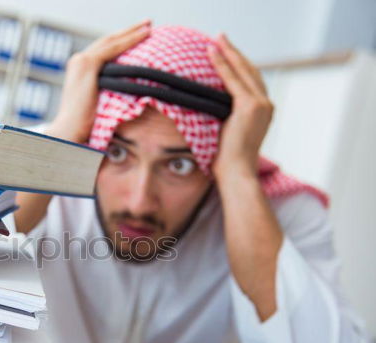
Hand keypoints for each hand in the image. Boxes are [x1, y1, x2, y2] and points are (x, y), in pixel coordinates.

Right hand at [47, 20, 151, 142]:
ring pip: (112, 41)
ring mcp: (82, 61)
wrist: (70, 129)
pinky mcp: (88, 64)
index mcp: (79, 70)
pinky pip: (113, 47)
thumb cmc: (84, 126)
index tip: (137, 36)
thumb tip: (125, 96)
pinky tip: (145, 34)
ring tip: (149, 25)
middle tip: (146, 24)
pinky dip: (130, 39)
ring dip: (132, 31)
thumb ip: (108, 93)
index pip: (103, 51)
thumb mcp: (97, 104)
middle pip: (107, 41)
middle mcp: (78, 61)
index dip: (121, 42)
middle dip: (128, 32)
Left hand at [207, 34, 273, 181]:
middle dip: (234, 53)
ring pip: (243, 71)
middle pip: (249, 71)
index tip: (226, 52)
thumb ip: (223, 118)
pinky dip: (223, 64)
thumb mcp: (226, 134)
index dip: (238, 65)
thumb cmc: (227, 163)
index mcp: (263, 112)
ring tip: (216, 40)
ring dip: (228, 53)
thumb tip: (204, 110)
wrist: (237, 174)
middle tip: (220, 39)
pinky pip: (233, 80)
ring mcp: (261, 105)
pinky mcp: (250, 106)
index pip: (250, 81)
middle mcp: (266, 105)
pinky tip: (212, 53)